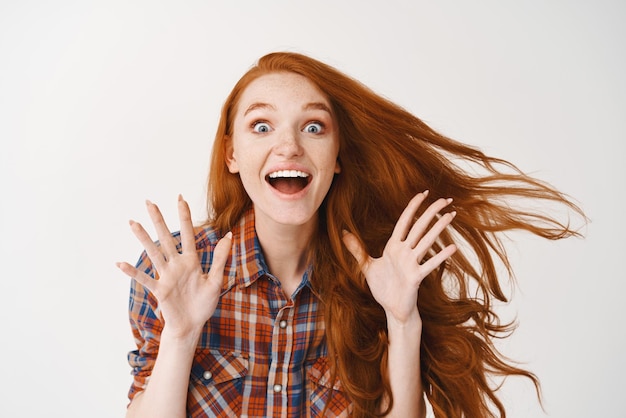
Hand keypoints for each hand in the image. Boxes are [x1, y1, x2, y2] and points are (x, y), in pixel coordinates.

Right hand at [117, 195, 231, 337]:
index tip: (180, 199)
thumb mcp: (216, 280)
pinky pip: (145, 279)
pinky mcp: (160, 290)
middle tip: (149, 202)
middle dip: (159, 220)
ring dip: (144, 238)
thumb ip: (220, 258)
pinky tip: (120, 263)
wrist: (193, 325)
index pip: (188, 234)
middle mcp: (177, 265)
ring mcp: (166, 276)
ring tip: (133, 223)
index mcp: (191, 261)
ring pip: (154, 253)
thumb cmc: (203, 304)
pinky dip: (133, 272)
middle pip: (166, 238)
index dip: (184, 217)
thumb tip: (228, 235)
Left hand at [342, 191, 456, 325]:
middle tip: (446, 199)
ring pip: (427, 241)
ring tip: (451, 215)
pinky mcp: (416, 277)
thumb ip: (356, 249)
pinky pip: (429, 264)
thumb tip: (343, 232)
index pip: (405, 222)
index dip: (412, 207)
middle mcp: (405, 252)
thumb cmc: (383, 287)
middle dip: (432, 212)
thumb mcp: (366, 266)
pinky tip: (452, 247)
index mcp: (393, 247)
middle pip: (419, 227)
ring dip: (439, 228)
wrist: (392, 309)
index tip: (423, 193)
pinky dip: (440, 256)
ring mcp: (412, 263)